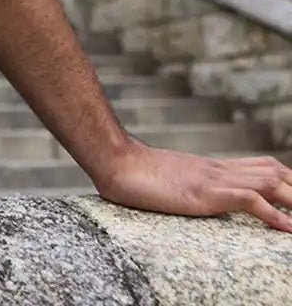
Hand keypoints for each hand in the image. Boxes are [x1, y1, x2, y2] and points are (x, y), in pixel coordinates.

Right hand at [93, 140, 291, 231]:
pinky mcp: (204, 192)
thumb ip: (181, 184)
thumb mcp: (168, 180)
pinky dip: (273, 214)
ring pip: (269, 181)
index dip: (286, 180)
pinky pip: (248, 199)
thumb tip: (183, 194)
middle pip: (273, 171)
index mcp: (210, 168)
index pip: (260, 167)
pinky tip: (287, 229)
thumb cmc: (131, 173)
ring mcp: (211, 179)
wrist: (114, 161)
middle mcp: (217, 170)